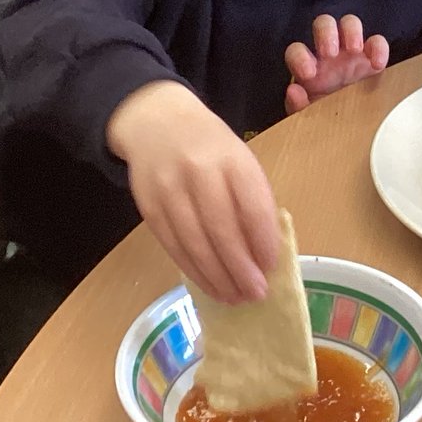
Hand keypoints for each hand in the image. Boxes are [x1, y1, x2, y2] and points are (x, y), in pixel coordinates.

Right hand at [107, 81, 280, 302]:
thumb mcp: (239, 160)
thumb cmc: (210, 147)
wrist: (156, 122)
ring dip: (217, 277)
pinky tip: (209, 285)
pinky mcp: (149, 208)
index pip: (252, 206)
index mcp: (232, 159)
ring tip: (235, 298)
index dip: (263, 241)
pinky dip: (193, 271)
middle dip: (240, 268)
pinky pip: (173, 247)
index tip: (272, 267)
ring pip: (195, 244)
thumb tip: (265, 252)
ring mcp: (170, 191)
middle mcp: (199, 173)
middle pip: (221, 230)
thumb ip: (253, 199)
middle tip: (256, 294)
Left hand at [284, 14, 388, 113]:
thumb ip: (298, 107)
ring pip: (349, 22)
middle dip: (326, 34)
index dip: (299, 57)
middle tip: (330, 53)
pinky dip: (379, 47)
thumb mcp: (309, 117)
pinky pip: (377, 41)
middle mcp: (329, 54)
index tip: (309, 74)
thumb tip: (294, 91)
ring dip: (351, 31)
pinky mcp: (374, 58)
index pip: (297, 51)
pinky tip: (377, 65)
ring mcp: (353, 52)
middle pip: (323, 24)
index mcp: (309, 68)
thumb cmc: (327, 118)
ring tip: (354, 49)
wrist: (354, 126)